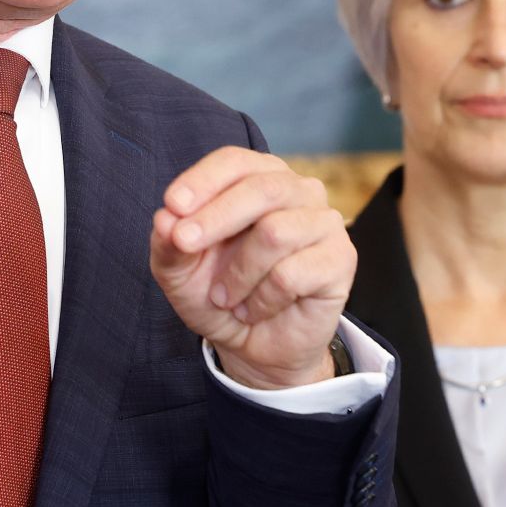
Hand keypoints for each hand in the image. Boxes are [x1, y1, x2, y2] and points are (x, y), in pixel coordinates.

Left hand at [151, 146, 355, 390]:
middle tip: (184, 244)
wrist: (254, 344)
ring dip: (239, 274)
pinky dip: (261, 300)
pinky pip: (292, 274)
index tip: (173, 206)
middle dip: (215, 218)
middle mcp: (297, 191)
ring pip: (276, 232)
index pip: (234, 162)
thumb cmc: (219, 294)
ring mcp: (324, 223)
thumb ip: (168, 244)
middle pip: (261, 189)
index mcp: (258, 178)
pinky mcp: (341, 259)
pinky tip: (255, 309)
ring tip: (226, 297)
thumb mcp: (180, 273)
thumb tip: (164, 218)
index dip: (202, 181)